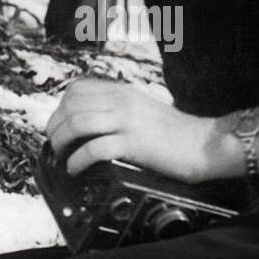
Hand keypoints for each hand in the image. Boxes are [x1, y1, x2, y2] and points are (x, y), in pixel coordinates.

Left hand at [46, 78, 215, 182]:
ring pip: (77, 123)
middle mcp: (122, 101)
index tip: (59, 125)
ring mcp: (127, 121)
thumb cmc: (175, 132)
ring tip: (62, 156)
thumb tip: (86, 122)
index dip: (60, 108)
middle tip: (55, 145)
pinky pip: (94, 149)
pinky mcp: (133, 144)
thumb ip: (117, 108)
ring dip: (62, 142)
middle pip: (71, 105)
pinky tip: (76, 169)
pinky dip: (77, 161)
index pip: (77, 89)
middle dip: (55, 127)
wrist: (203, 144)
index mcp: (123, 91)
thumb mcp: (142, 108)